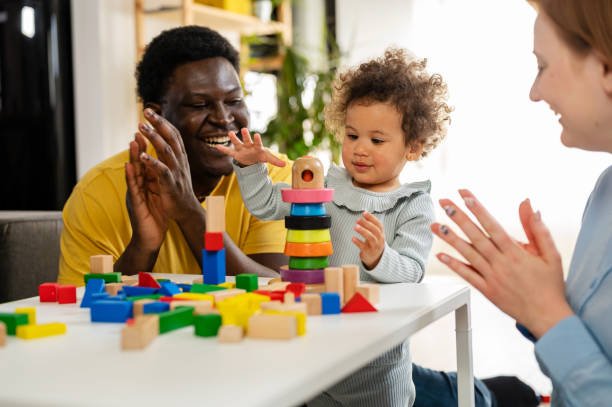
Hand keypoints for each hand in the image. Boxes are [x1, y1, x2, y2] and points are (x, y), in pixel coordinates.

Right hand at [125, 132, 167, 250]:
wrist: (150, 239)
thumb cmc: (154, 219)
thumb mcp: (157, 198)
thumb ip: (156, 185)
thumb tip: (160, 171)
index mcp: (145, 185)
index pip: (145, 164)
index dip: (146, 149)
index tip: (149, 133)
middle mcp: (138, 187)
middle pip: (138, 164)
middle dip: (138, 147)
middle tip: (139, 129)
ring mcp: (135, 195)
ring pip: (133, 173)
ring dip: (132, 158)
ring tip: (132, 141)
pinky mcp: (135, 205)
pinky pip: (133, 189)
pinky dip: (130, 177)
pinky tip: (129, 166)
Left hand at [136, 109, 201, 222]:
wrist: (187, 210)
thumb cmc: (178, 188)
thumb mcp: (176, 168)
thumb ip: (170, 154)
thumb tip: (162, 138)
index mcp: (180, 157)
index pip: (173, 134)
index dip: (162, 122)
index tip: (150, 111)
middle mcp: (180, 161)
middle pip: (171, 138)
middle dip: (158, 124)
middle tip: (146, 111)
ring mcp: (177, 172)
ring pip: (166, 151)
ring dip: (154, 138)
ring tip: (141, 127)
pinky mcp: (171, 184)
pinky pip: (162, 171)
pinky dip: (152, 162)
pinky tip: (142, 155)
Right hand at [215, 128, 285, 166]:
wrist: (252, 158)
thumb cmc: (260, 155)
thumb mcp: (268, 158)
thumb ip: (275, 160)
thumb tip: (285, 164)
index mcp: (257, 146)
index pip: (258, 142)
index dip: (257, 139)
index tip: (256, 135)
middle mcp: (248, 146)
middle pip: (247, 140)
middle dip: (245, 135)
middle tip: (244, 129)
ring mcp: (241, 149)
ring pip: (237, 143)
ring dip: (234, 139)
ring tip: (229, 133)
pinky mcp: (236, 154)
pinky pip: (228, 152)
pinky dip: (223, 149)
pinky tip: (216, 146)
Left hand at [352, 211, 384, 268]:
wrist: (376, 258)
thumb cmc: (374, 243)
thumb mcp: (376, 234)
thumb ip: (371, 225)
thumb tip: (365, 213)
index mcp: (381, 234)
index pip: (379, 224)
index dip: (372, 218)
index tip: (364, 213)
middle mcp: (379, 239)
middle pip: (375, 230)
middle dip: (367, 224)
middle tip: (358, 220)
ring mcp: (374, 246)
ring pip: (371, 238)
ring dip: (363, 231)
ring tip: (355, 227)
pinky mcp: (368, 252)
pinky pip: (363, 246)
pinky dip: (358, 242)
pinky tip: (353, 238)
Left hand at [432, 189, 573, 337]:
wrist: (547, 316)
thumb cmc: (550, 284)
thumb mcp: (551, 254)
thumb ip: (537, 229)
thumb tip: (529, 205)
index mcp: (516, 253)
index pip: (492, 225)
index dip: (478, 209)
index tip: (465, 195)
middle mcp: (501, 263)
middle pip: (476, 236)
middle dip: (459, 217)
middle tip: (445, 203)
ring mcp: (492, 277)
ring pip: (467, 254)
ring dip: (450, 238)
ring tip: (435, 225)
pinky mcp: (487, 290)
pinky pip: (467, 275)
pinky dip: (454, 265)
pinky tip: (441, 255)